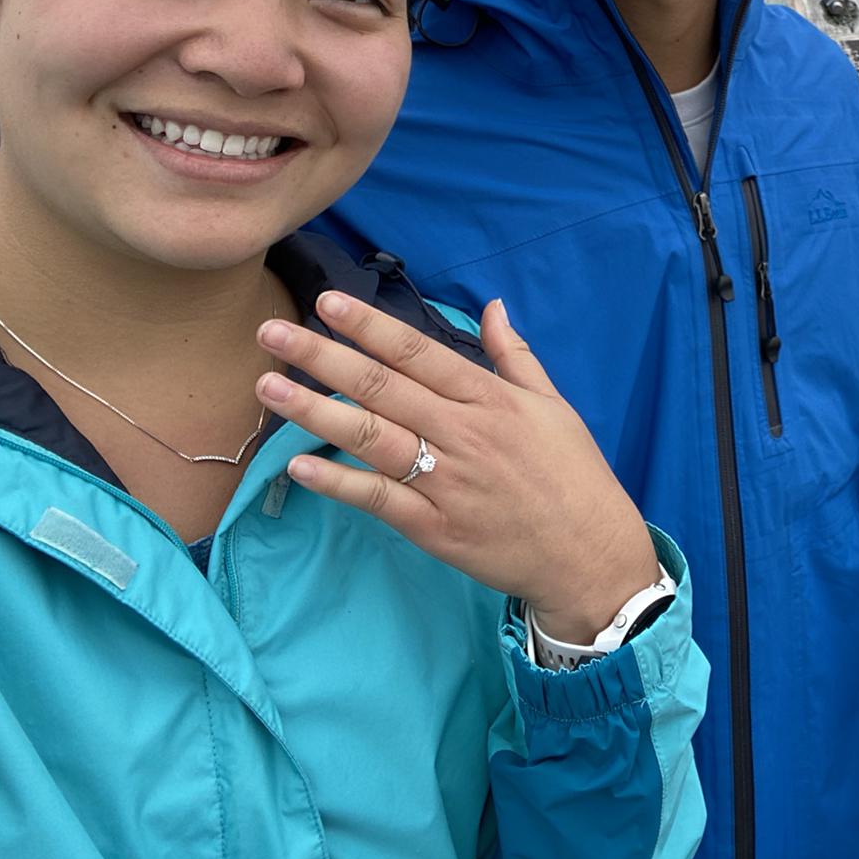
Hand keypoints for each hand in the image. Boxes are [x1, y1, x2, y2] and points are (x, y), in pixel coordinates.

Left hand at [254, 292, 657, 642]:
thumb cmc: (573, 476)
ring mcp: (445, 482)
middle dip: (322, 356)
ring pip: (370, 437)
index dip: (370, 326)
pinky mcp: (434, 527)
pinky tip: (297, 465)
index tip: (327, 303)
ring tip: (269, 387)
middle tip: (272, 332)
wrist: (589, 556)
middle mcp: (462, 434)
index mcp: (490, 400)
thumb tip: (493, 306)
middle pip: (382, 387)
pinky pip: (377, 499)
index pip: (419, 353)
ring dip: (314, 410)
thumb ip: (516, 357)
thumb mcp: (554, 406)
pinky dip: (337, 481)